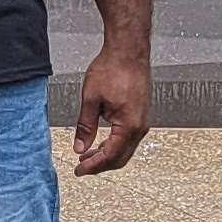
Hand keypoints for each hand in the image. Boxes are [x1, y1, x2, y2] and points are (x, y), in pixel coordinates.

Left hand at [71, 50, 150, 176]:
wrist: (128, 50)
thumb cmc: (113, 68)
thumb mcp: (91, 99)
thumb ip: (85, 126)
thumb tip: (80, 147)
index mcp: (129, 125)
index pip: (110, 155)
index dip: (93, 166)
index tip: (79, 170)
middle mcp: (140, 126)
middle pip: (120, 157)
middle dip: (100, 165)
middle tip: (82, 167)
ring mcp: (142, 120)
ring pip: (125, 149)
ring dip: (107, 155)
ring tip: (88, 156)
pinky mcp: (141, 114)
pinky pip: (129, 138)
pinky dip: (115, 145)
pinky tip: (101, 142)